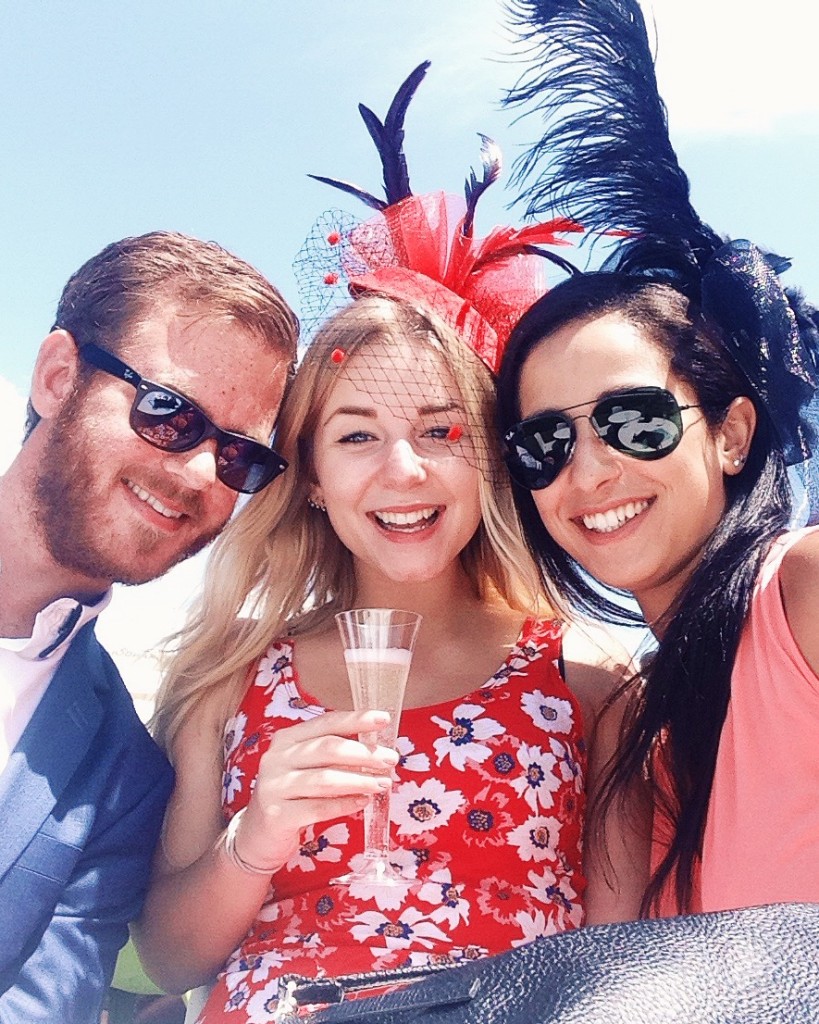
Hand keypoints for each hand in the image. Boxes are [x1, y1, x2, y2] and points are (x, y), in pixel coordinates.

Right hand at [233, 709, 397, 869]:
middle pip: (328, 748)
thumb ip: (333, 756)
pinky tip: (363, 802)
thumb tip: (376, 749)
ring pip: (325, 779)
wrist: (257, 835)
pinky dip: (345, 804)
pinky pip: (318, 808)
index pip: (326, 722)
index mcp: (286, 739)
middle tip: (391, 760)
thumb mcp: (306, 768)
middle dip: (364, 753)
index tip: (384, 719)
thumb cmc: (291, 795)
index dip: (356, 719)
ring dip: (359, 779)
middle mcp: (277, 758)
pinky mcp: (276, 815)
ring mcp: (274, 786)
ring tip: (383, 783)